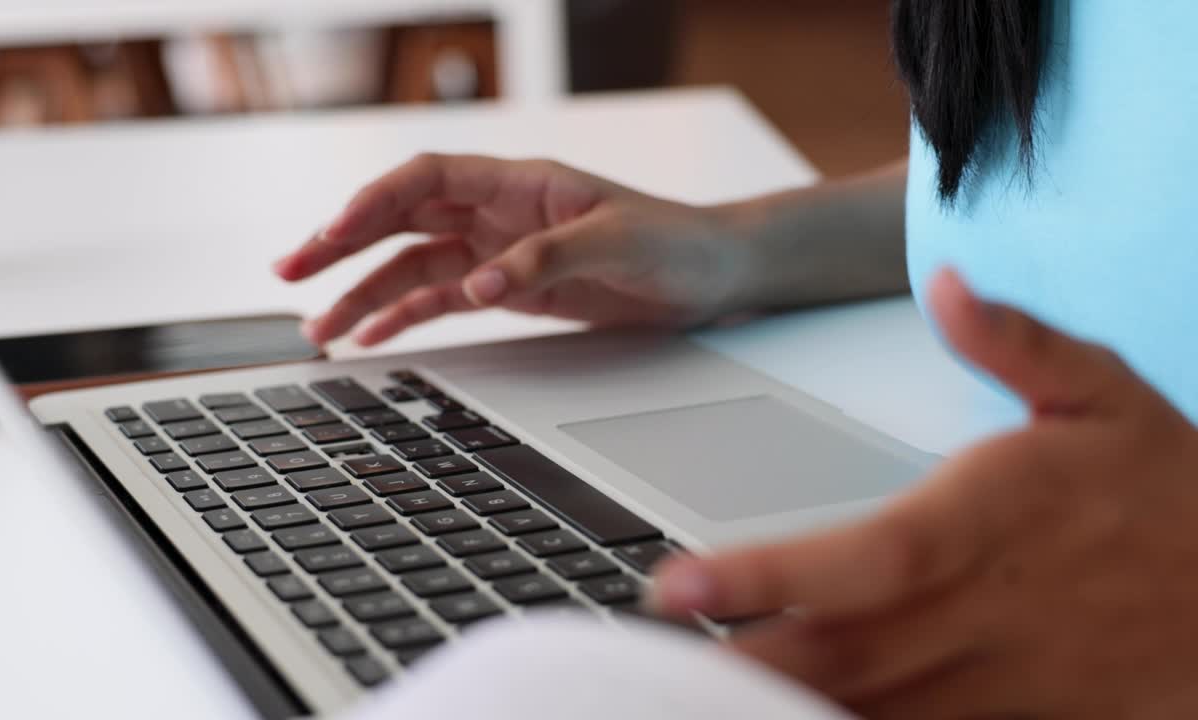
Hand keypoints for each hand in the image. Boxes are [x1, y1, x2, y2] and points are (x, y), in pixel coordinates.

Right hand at [275, 153, 758, 344]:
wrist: (714, 275)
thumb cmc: (675, 240)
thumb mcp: (614, 243)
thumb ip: (543, 261)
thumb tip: (478, 285)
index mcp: (519, 183)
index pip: (426, 178)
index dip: (374, 202)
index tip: (333, 232)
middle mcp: (499, 213)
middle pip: (403, 221)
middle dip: (343, 245)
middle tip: (291, 274)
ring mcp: (500, 253)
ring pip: (415, 268)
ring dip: (366, 294)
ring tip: (322, 327)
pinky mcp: (512, 291)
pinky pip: (445, 300)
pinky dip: (407, 318)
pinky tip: (375, 338)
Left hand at [652, 269, 1197, 718]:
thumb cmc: (1166, 484)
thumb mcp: (1104, 390)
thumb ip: (1017, 340)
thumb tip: (948, 282)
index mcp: (987, 521)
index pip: (861, 559)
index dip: (767, 577)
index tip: (677, 584)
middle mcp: (981, 608)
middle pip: (841, 652)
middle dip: (736, 663)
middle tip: (640, 661)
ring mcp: (997, 675)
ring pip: (869, 708)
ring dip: (777, 708)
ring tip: (683, 696)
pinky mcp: (1014, 714)